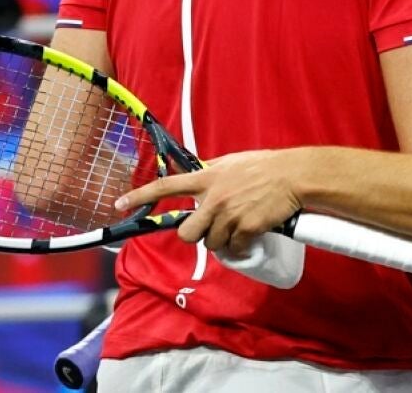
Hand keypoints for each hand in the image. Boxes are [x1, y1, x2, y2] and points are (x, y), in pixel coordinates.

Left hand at [115, 150, 302, 255]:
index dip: (140, 196)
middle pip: (187, 232)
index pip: (165, 186)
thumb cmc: (264, 166)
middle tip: (212, 228)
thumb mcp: (231, 162)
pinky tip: (250, 237)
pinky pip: (234, 249)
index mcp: (207, 177)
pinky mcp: (245, 228)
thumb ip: (210, 171)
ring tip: (237, 229)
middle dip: (197, 235)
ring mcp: (228, 214)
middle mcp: (213, 197)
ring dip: (222, 241)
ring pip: (211, 244)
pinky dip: (241, 247)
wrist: (292, 176)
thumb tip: (196, 172)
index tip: (118, 205)